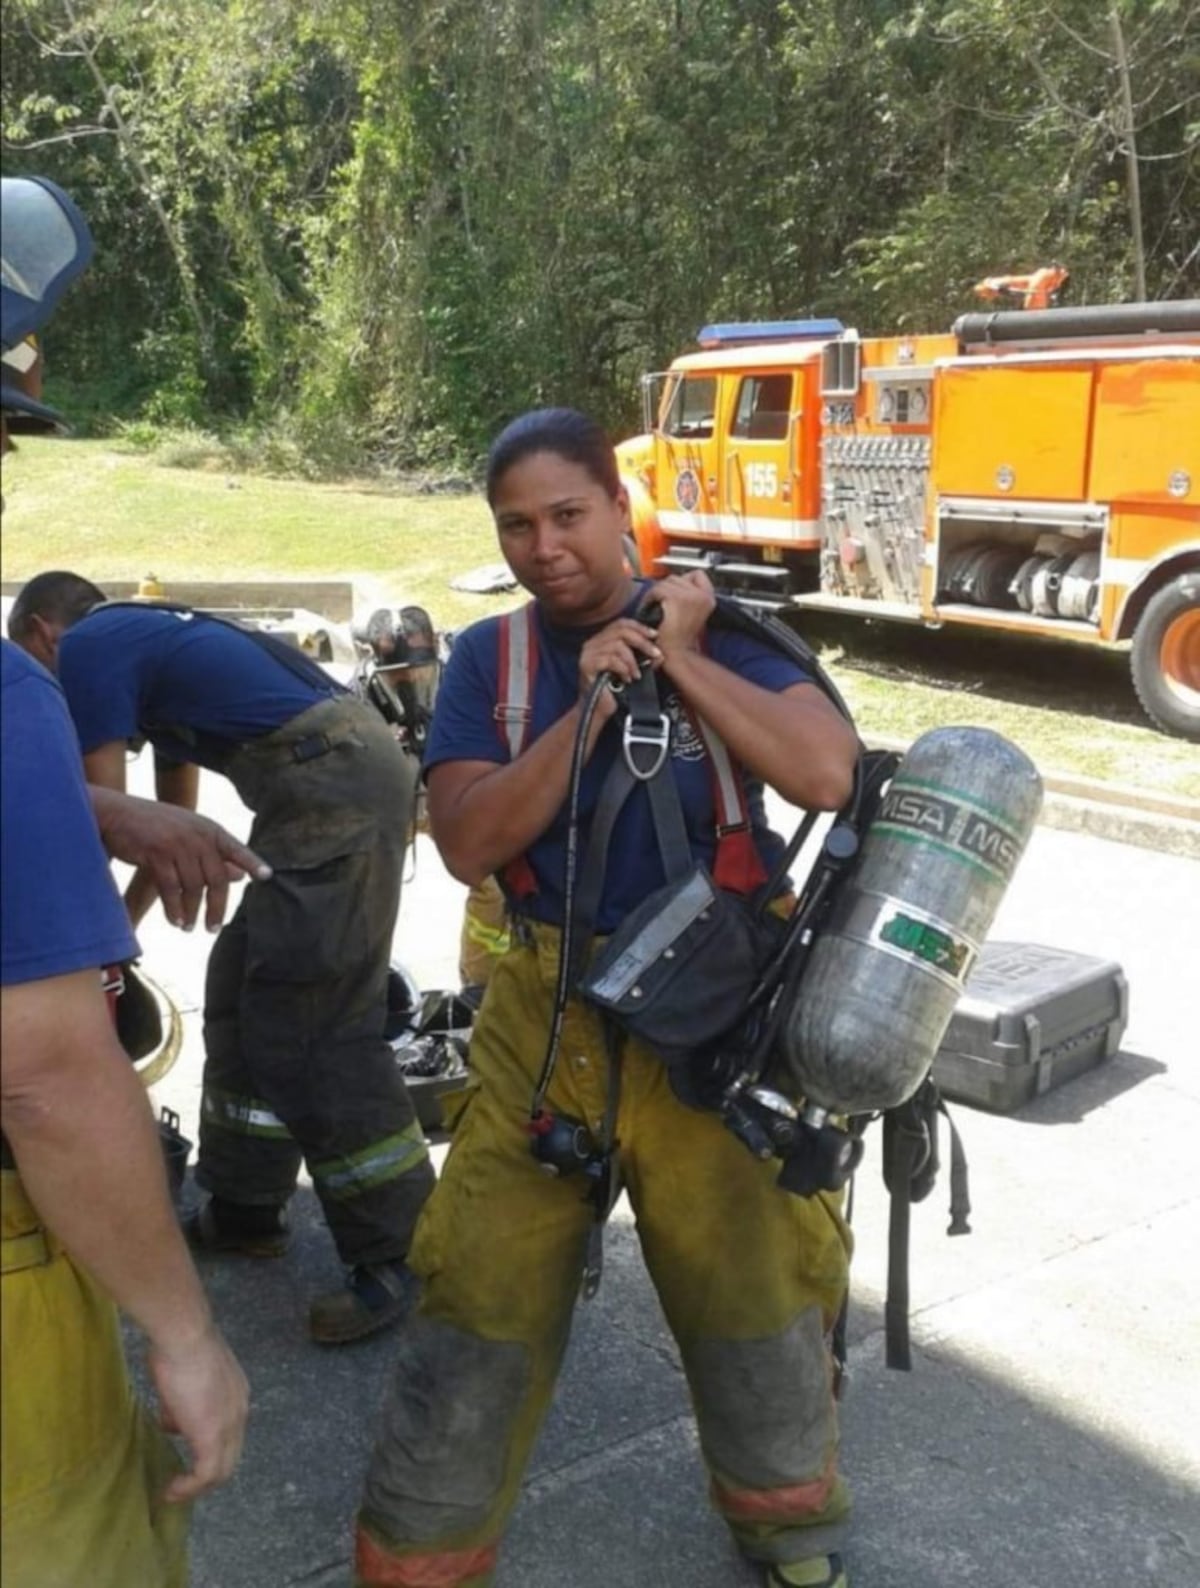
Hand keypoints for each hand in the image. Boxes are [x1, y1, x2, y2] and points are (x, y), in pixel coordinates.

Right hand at [91, 788, 271, 931]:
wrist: (117, 814)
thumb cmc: (155, 826)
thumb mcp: (188, 834)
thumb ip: (213, 854)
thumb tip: (239, 876)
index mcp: (209, 829)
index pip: (236, 848)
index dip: (252, 862)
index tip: (267, 876)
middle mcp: (197, 836)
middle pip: (217, 878)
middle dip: (217, 907)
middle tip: (214, 928)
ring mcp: (177, 844)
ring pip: (193, 887)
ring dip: (192, 911)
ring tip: (189, 927)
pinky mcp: (157, 854)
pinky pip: (171, 889)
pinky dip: (174, 909)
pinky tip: (175, 920)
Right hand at [149, 1324, 248, 1503]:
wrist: (184, 1337)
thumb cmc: (178, 1348)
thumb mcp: (180, 1381)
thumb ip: (180, 1406)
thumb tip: (172, 1425)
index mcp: (235, 1396)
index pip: (228, 1433)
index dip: (208, 1450)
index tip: (185, 1459)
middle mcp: (240, 1412)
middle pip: (230, 1456)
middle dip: (206, 1474)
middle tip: (182, 1484)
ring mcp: (229, 1425)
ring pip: (222, 1469)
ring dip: (198, 1486)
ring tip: (175, 1492)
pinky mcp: (212, 1437)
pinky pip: (206, 1474)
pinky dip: (189, 1488)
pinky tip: (171, 1491)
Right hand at [578, 616, 662, 718]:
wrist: (599, 712)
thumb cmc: (613, 691)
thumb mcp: (632, 671)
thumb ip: (644, 659)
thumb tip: (660, 653)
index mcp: (601, 640)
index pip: (621, 623)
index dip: (640, 627)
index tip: (654, 635)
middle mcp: (592, 644)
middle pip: (621, 631)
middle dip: (642, 642)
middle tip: (654, 654)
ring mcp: (587, 654)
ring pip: (617, 646)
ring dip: (632, 661)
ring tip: (636, 675)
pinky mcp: (586, 665)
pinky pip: (610, 659)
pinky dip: (623, 669)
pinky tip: (626, 679)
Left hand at [650, 572, 714, 658]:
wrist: (677, 654)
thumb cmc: (680, 638)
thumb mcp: (692, 613)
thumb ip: (689, 595)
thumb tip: (675, 582)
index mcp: (710, 598)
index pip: (698, 574)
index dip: (683, 581)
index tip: (675, 592)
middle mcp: (703, 595)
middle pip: (679, 577)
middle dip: (666, 588)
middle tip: (659, 601)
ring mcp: (691, 596)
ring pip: (666, 582)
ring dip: (656, 592)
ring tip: (653, 604)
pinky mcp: (677, 599)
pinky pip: (658, 589)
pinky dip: (650, 597)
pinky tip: (648, 608)